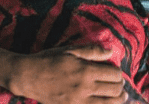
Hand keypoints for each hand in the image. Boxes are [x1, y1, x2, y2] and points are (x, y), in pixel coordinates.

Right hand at [9, 45, 126, 103]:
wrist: (28, 76)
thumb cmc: (49, 60)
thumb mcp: (70, 51)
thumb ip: (92, 51)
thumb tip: (111, 51)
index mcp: (85, 71)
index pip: (114, 75)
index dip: (118, 74)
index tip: (115, 73)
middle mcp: (84, 88)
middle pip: (114, 91)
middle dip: (120, 88)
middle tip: (118, 86)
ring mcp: (78, 102)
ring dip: (117, 101)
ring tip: (118, 97)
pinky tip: (103, 103)